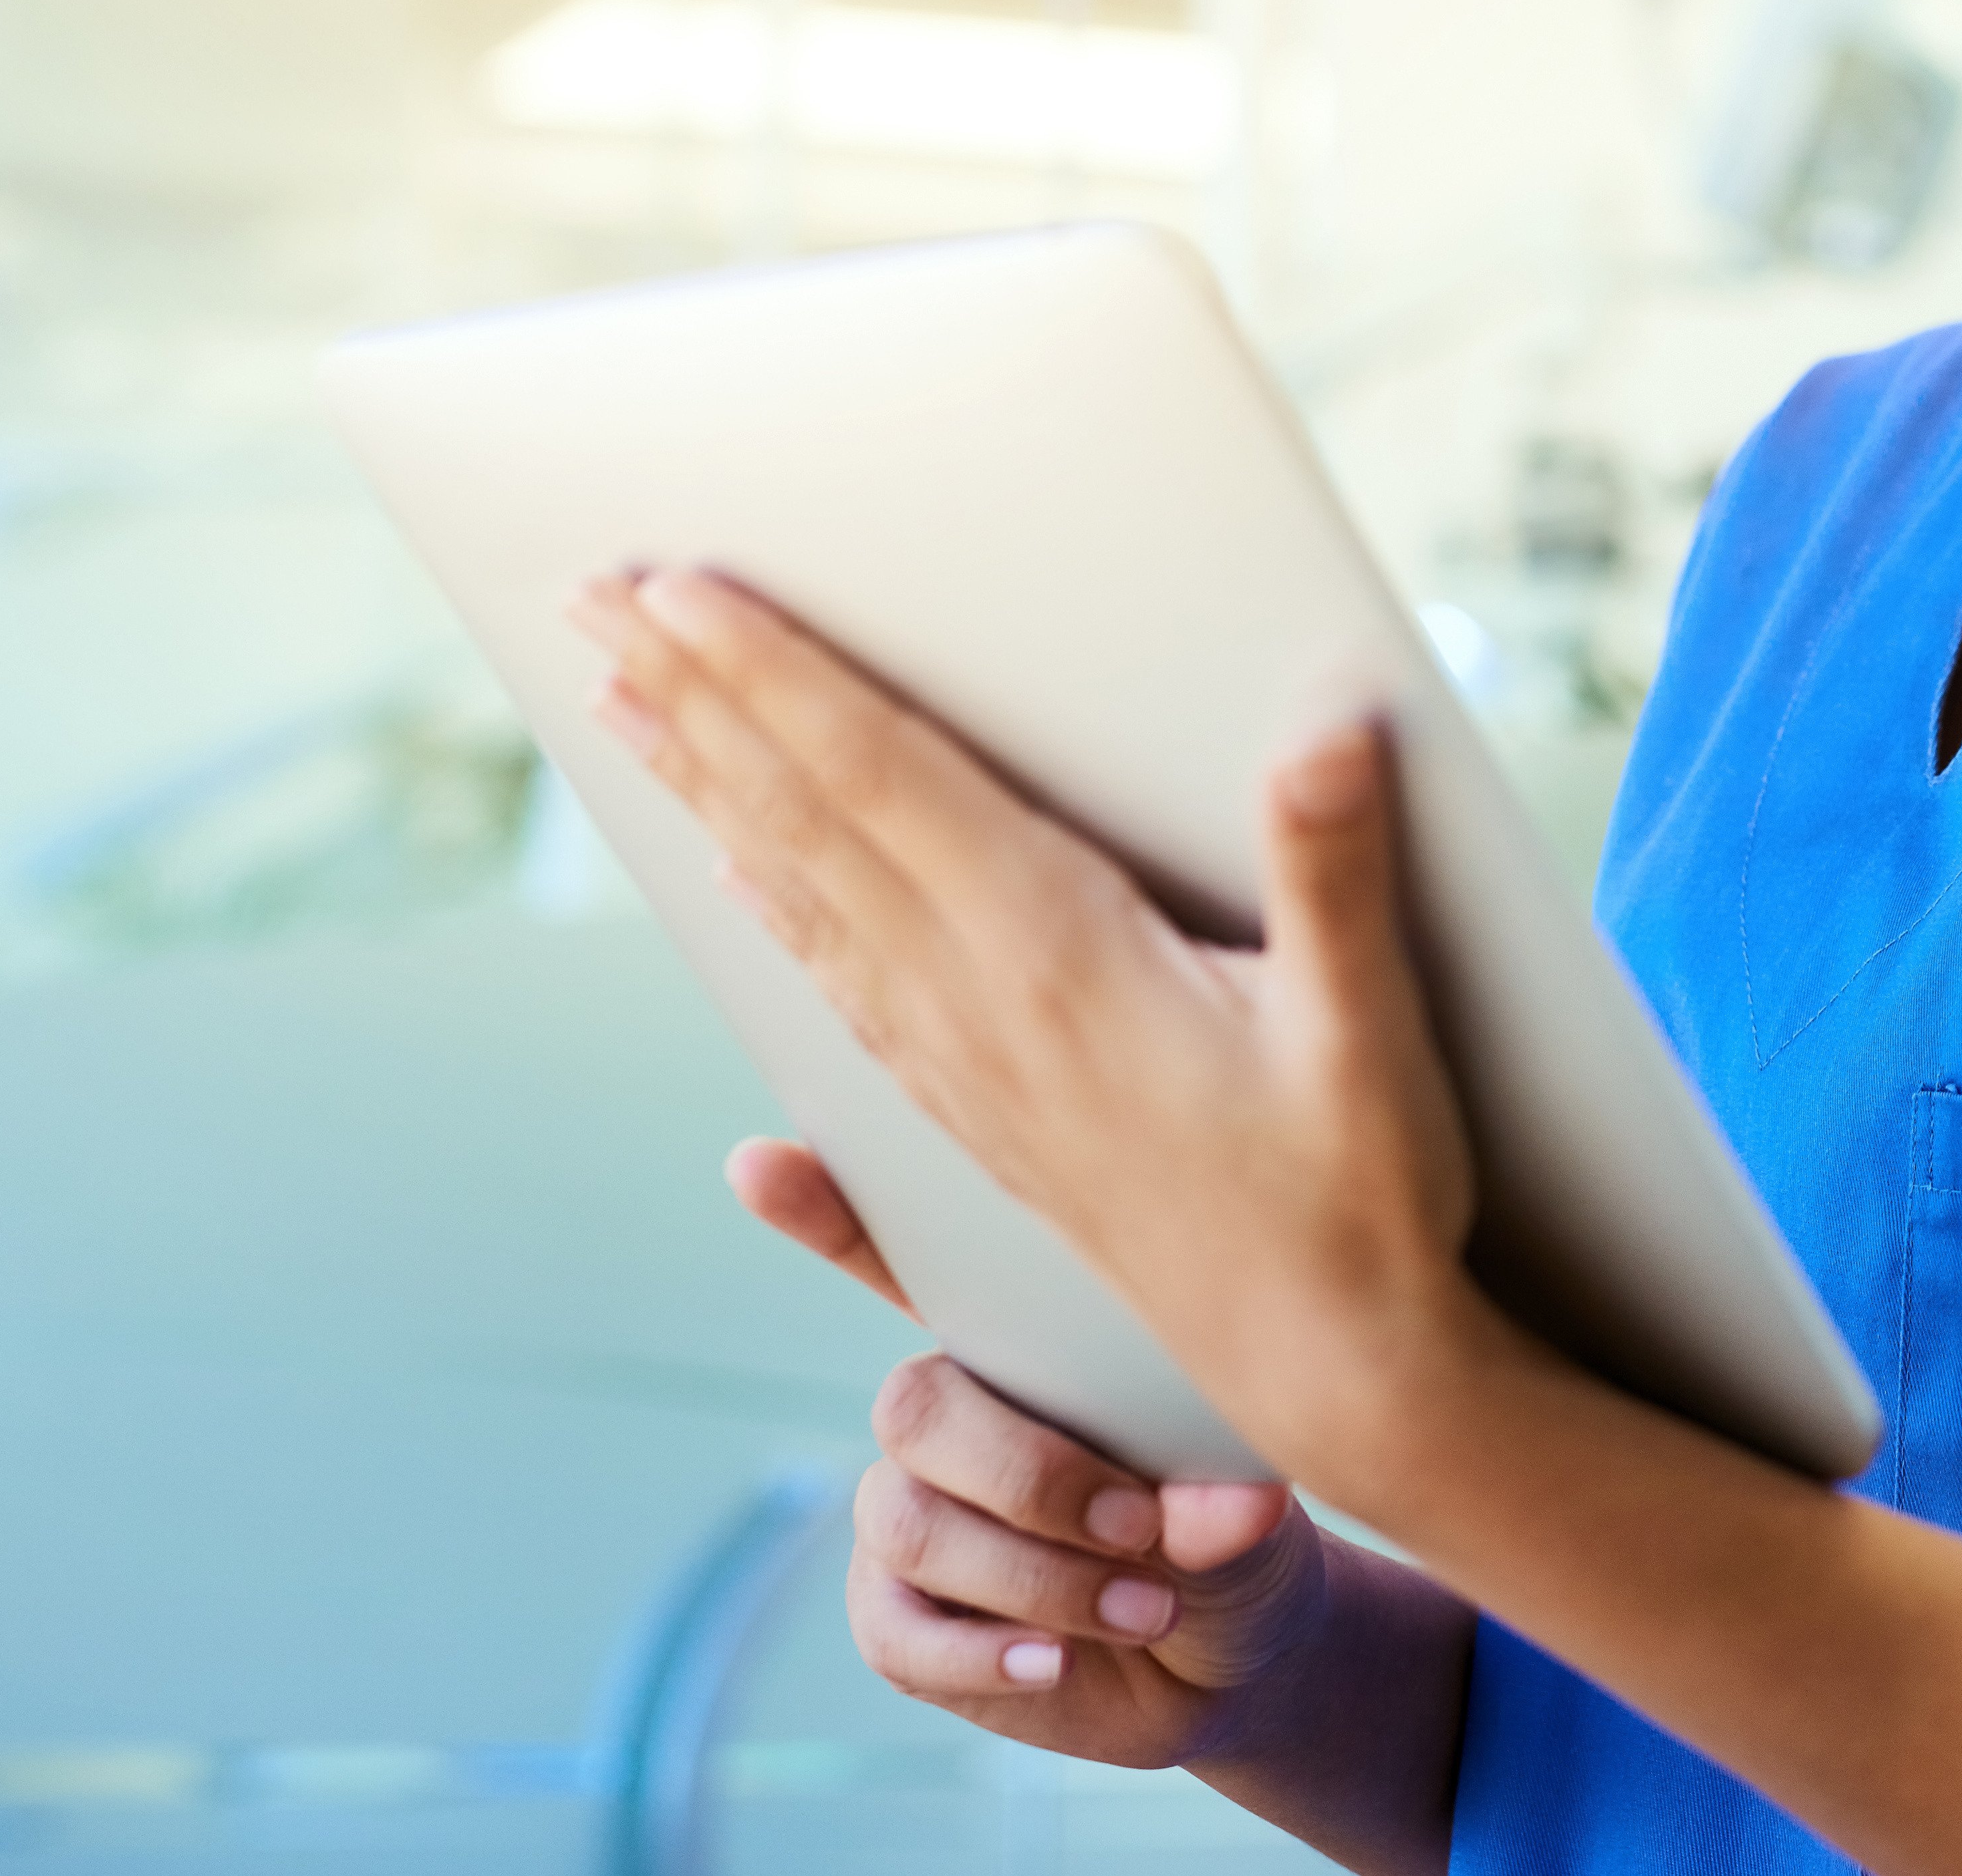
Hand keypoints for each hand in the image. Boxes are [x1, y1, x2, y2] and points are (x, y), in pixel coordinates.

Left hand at [570, 566, 1494, 1507]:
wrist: (1328, 1369)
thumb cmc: (1357, 1199)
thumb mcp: (1369, 1030)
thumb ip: (1336, 870)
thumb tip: (1328, 726)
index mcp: (1054, 963)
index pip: (880, 785)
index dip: (776, 679)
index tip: (676, 591)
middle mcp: (980, 1007)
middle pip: (806, 821)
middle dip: (697, 699)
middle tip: (592, 598)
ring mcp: (969, 1063)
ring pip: (804, 892)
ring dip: (708, 786)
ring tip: (622, 700)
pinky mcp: (984, 1109)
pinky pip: (841, 978)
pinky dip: (775, 900)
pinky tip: (739, 868)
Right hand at [845, 1349, 1342, 1770]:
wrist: (1220, 1663)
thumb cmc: (1222, 1553)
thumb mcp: (1238, 1531)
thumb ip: (1220, 1510)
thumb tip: (1245, 1502)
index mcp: (1017, 1365)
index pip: (973, 1339)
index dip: (1045, 1426)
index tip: (1148, 1506)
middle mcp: (945, 1432)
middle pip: (916, 1420)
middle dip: (1032, 1487)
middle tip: (1140, 1540)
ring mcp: (908, 1524)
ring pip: (909, 1530)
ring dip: (1031, 1581)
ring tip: (1142, 1614)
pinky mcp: (898, 1621)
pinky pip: (891, 1634)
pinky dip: (975, 1657)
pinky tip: (1055, 1664)